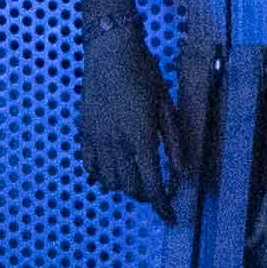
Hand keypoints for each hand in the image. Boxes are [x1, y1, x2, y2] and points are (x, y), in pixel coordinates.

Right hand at [78, 38, 200, 219]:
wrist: (109, 49)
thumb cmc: (143, 72)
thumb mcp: (166, 105)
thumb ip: (174, 141)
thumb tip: (182, 172)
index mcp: (141, 137)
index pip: (152, 184)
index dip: (162, 206)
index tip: (170, 218)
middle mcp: (117, 144)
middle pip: (129, 187)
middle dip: (145, 195)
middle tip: (154, 188)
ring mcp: (96, 139)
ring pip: (108, 181)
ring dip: (124, 186)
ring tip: (134, 177)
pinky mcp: (83, 132)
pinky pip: (89, 166)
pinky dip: (100, 175)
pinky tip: (110, 169)